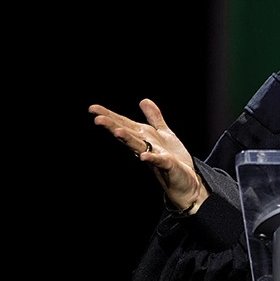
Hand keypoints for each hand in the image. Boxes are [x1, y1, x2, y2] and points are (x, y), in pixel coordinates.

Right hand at [89, 99, 208, 212]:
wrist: (186, 180)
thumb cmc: (173, 158)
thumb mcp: (163, 133)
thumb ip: (154, 118)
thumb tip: (143, 100)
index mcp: (143, 136)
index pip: (124, 123)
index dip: (109, 115)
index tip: (92, 108)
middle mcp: (145, 146)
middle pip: (126, 134)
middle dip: (112, 126)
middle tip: (97, 119)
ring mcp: (154, 155)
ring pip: (138, 145)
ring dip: (127, 139)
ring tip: (117, 132)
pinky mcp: (167, 164)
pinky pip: (158, 160)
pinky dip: (151, 157)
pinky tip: (143, 156)